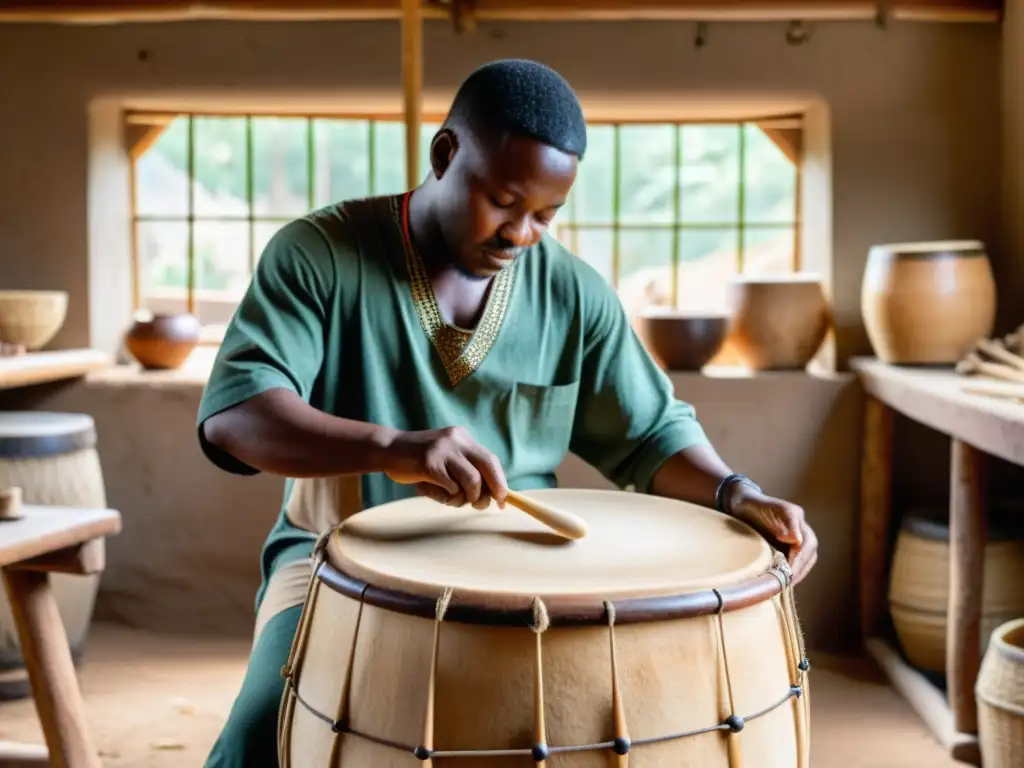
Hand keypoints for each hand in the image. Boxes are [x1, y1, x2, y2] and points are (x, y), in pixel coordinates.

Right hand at [382, 426, 507, 509]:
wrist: (388, 450)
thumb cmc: (419, 461)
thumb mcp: (446, 459)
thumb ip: (465, 471)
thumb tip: (490, 495)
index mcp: (463, 438)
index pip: (491, 460)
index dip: (500, 482)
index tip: (503, 500)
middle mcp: (456, 440)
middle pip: (487, 468)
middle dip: (489, 492)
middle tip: (480, 506)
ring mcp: (443, 450)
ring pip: (472, 481)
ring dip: (465, 498)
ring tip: (451, 500)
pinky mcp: (430, 463)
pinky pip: (451, 488)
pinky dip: (447, 497)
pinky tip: (434, 492)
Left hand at [727, 484, 817, 584]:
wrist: (741, 504)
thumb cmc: (752, 504)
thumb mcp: (767, 506)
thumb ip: (785, 519)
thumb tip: (796, 539)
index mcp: (795, 516)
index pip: (807, 541)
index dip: (801, 556)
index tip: (791, 569)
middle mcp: (799, 526)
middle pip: (810, 551)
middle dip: (801, 567)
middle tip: (790, 580)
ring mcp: (795, 536)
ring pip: (807, 557)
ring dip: (800, 571)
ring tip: (788, 583)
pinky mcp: (787, 545)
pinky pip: (797, 560)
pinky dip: (794, 570)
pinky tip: (785, 579)